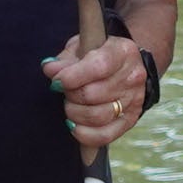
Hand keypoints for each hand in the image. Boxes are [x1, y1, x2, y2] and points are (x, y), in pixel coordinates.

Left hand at [47, 33, 148, 152]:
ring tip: (70, 106)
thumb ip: (65, 59)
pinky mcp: (130, 120)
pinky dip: (85, 135)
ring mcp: (133, 100)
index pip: (98, 66)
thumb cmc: (98, 54)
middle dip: (71, 95)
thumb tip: (49, 69)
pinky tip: (74, 126)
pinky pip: (106, 135)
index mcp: (122, 52)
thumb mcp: (81, 48)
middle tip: (64, 92)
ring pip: (98, 116)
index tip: (56, 82)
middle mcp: (132, 76)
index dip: (73, 77)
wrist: (123, 66)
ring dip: (75, 114)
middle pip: (94, 94)